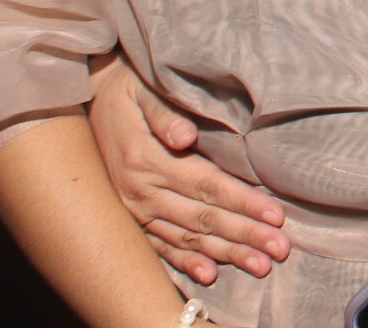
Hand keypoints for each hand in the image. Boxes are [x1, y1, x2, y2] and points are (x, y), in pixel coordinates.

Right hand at [87, 55, 290, 283]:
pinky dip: (184, 263)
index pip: (207, 186)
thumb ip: (166, 114)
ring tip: (260, 266)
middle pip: (202, 219)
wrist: (87, 102)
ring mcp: (133, 209)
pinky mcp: (129, 218)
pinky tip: (210, 275)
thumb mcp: (144, 92)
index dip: (243, 202)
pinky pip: (158, 247)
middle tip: (280, 250)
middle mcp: (140, 191)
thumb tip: (186, 136)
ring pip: (186, 239)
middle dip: (244, 235)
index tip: (276, 216)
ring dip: (225, 254)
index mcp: (148, 160)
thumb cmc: (128, 92)